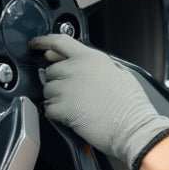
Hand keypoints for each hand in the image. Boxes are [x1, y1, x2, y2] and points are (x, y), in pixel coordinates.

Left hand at [28, 34, 168, 169]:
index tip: (35, 45)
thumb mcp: (120, 72)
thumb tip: (71, 59)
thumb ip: (94, 63)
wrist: (133, 128)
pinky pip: (48, 108)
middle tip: (72, 93)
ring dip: (57, 98)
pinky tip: (72, 116)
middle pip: (51, 70)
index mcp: (90, 57)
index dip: (43, 41)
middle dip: (57, 81)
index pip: (59, 41)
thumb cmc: (131, 103)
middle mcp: (75, 69)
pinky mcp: (62, 108)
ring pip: (47, 90)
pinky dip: (56, 113)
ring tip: (76, 106)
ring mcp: (67, 88)